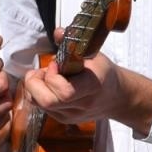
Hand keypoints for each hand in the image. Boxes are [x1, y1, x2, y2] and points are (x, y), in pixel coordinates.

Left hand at [20, 31, 151, 135]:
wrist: (117, 97)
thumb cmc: (103, 72)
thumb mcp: (92, 53)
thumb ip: (72, 42)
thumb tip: (58, 32)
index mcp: (92, 86)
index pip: (65, 92)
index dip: (52, 77)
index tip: (55, 64)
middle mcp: (82, 104)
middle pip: (47, 102)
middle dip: (35, 84)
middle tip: (41, 72)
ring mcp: (72, 115)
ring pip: (39, 105)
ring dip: (34, 88)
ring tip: (45, 77)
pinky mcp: (64, 119)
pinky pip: (40, 108)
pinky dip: (37, 94)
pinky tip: (48, 85)